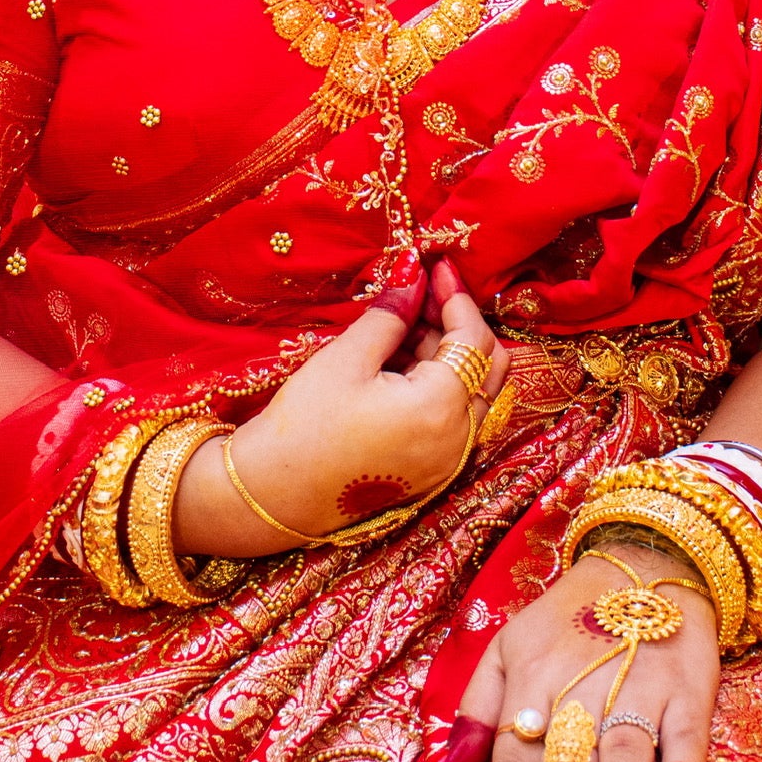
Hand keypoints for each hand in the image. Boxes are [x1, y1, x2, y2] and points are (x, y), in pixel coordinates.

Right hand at [174, 254, 507, 557]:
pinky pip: (456, 416)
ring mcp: (449, 461)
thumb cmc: (305, 425)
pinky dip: (440, 383)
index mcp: (440, 411)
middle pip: (487, 366)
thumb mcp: (347, 359)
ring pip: (473, 391)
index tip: (437, 267)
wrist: (274, 494)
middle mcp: (458, 441)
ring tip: (403, 326)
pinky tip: (402, 361)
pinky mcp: (433, 470)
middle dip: (460, 324)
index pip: (475, 340)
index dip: (458, 298)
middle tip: (422, 294)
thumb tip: (415, 274)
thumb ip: (392, 315)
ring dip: (450, 353)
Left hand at [429, 541, 718, 761]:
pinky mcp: (689, 681)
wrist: (644, 557)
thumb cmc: (566, 619)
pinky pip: (688, 729)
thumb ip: (473, 711)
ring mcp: (640, 679)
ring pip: (623, 749)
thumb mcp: (506, 647)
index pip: (515, 756)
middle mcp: (583, 679)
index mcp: (532, 673)